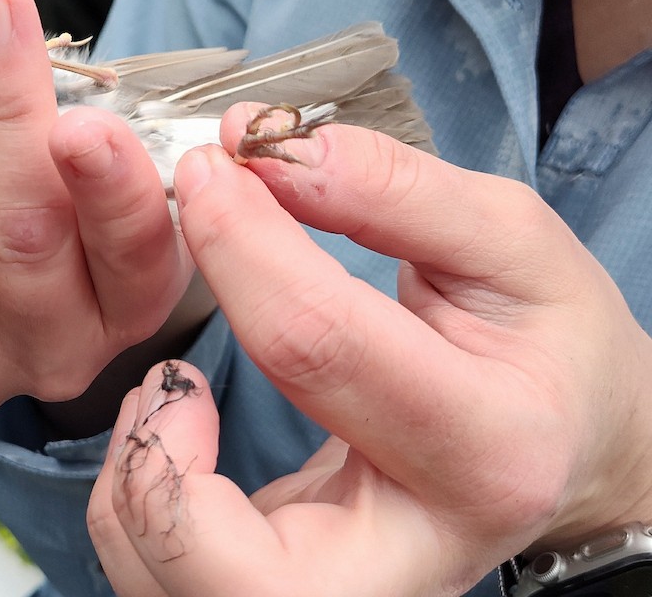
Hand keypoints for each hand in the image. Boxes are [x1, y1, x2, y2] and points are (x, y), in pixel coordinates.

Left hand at [87, 119, 651, 594]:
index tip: (206, 171)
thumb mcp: (510, 244)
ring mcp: (347, 593)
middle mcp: (409, 556)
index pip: (314, 345)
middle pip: (221, 548)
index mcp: (487, 449)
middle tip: (171, 357)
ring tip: (173, 390)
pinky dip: (135, 502)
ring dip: (136, 477)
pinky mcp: (291, 596)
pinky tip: (177, 431)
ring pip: (173, 581)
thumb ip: (391, 191)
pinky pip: (161, 577)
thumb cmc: (540, 344)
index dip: (237, 243)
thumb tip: (268, 148)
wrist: (564, 447)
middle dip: (157, 439)